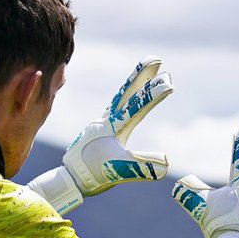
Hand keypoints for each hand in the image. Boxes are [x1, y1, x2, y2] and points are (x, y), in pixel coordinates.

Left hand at [64, 57, 172, 196]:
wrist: (70, 177)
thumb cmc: (92, 175)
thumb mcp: (117, 171)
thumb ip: (139, 166)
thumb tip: (165, 164)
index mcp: (112, 127)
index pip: (136, 106)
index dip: (153, 94)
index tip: (168, 81)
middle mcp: (106, 120)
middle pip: (127, 93)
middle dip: (142, 76)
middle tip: (156, 59)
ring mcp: (102, 124)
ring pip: (120, 99)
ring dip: (133, 85)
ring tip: (145, 73)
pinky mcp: (99, 131)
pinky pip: (115, 109)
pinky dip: (124, 100)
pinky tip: (127, 101)